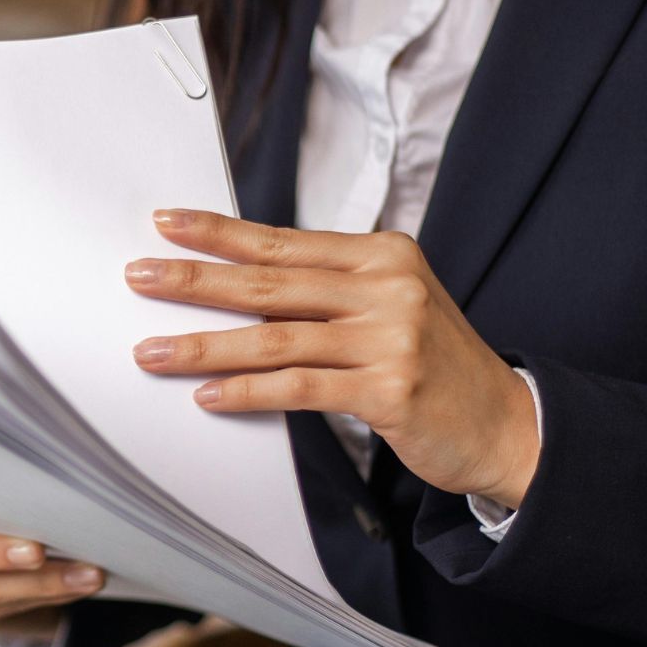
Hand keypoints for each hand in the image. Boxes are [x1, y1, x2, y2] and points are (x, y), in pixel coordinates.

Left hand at [125, 209, 539, 508]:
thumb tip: (237, 284)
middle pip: (268, 281)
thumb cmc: (435, 363)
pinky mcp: (390, 390)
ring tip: (153, 351)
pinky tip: (208, 394)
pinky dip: (247, 392)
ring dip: (204, 346)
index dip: (220, 232)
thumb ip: (328, 289)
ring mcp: (391, 338)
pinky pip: (299, 388)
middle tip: (139, 277)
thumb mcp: (390, 304)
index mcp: (381, 254)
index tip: (168, 223)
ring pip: (275, 337)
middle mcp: (386, 287)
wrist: (507, 423)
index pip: (282, 240)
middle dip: (195, 279)